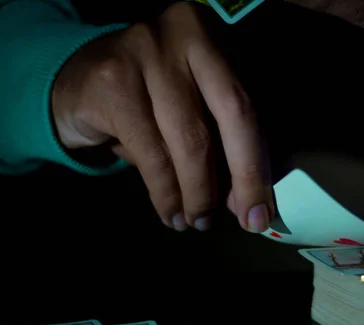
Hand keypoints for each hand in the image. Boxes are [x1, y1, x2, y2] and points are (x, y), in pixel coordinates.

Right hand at [52, 2, 273, 232]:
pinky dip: (166, 193)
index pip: (246, 106)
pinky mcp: (112, 82)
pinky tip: (171, 213)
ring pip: (190, 140)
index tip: (262, 209)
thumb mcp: (190, 110)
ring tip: (197, 221)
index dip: (258, 163)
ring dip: (198, 193)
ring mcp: (146, 53)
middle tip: (248, 221)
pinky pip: (152, 154)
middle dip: (244, 176)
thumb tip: (247, 200)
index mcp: (212, 40)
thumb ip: (221, 144)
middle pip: (230, 114)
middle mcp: (183, 36)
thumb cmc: (147, 101)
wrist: (74, 83)